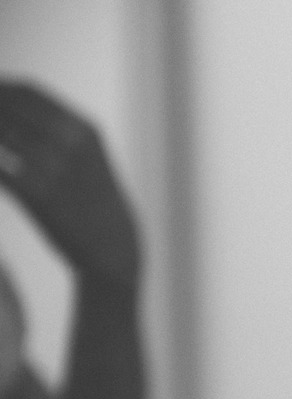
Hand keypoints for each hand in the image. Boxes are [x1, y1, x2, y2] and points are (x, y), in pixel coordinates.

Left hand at [0, 82, 139, 287]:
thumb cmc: (93, 201)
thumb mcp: (88, 156)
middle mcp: (70, 142)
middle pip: (6, 107)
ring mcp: (53, 167)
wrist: (112, 246)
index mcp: (83, 128)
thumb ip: (53, 129)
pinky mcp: (37, 194)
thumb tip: (5, 107)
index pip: (26, 91)